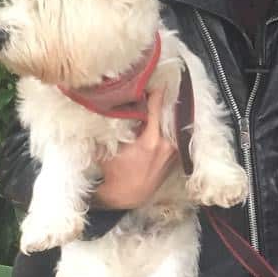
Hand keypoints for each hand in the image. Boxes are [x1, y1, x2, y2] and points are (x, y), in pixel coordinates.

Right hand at [91, 89, 177, 208]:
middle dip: (160, 102)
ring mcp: (173, 152)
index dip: (154, 92)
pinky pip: (174, 136)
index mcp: (151, 140)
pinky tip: (161, 122)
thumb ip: (110, 128)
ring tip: (157, 103)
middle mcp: (166, 145)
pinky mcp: (175, 158)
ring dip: (164, 115)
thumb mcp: (108, 148)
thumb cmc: (115, 173)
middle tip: (153, 88)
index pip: (156, 107)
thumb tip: (102, 108)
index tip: (152, 80)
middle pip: (167, 113)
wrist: (127, 196)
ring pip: (171, 125)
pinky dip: (168, 128)